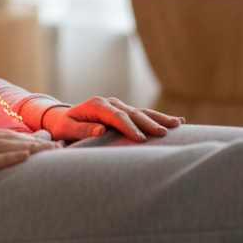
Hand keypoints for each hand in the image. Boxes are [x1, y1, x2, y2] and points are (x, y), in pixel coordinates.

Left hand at [42, 97, 183, 141]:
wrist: (63, 118)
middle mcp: (110, 103)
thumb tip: (100, 130)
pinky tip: (178, 122)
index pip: (117, 116)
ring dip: (160, 118)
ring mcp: (119, 106)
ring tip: (178, 124)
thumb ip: (81, 129)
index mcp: (97, 105)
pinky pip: (144, 114)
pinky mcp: (125, 111)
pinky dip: (159, 118)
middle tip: (162, 134)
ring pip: (142, 111)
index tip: (141, 139)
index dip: (129, 127)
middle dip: (148, 123)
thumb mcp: (66, 129)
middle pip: (133, 112)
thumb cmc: (64, 127)